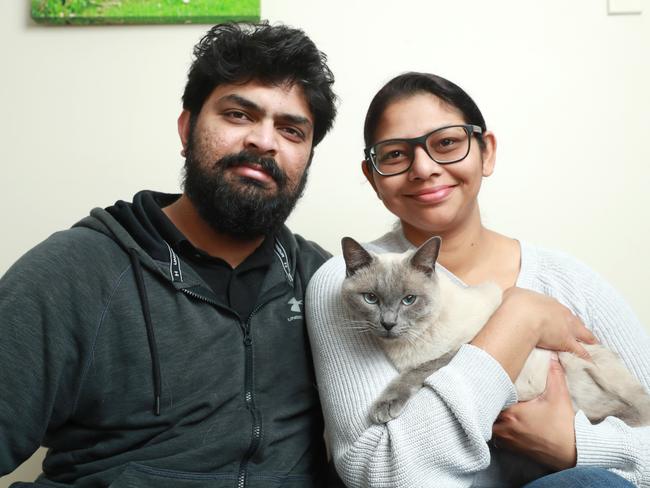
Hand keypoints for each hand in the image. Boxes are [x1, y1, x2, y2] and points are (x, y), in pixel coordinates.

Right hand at [471, 287, 596, 379]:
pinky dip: (586, 356)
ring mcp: (566, 327)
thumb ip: (511, 300)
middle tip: (583, 332)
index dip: (559, 316)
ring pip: (582, 333)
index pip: (557, 310)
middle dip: (577, 326)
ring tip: (593, 345)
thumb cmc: (515, 303)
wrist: (522, 314)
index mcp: (547, 302)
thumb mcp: (511, 295)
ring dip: (587, 339)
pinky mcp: (567, 341)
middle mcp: (560, 312)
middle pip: (573, 320)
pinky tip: (590, 361)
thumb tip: (504, 301)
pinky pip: (581, 350)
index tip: (559, 321)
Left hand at [492, 354, 576, 470]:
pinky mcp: (515, 450)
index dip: (487, 391)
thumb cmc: (564, 425)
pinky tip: (502, 425)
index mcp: (511, 413)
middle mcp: (505, 428)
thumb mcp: (559, 396)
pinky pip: (498, 440)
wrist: (574, 451)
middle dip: (486, 405)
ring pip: (490, 428)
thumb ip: (554, 374)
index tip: (488, 384)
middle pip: (486, 414)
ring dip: (490, 420)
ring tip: (492, 408)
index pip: (490, 399)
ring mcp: (509, 441)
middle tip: (487, 395)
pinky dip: (497, 432)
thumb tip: (552, 357)